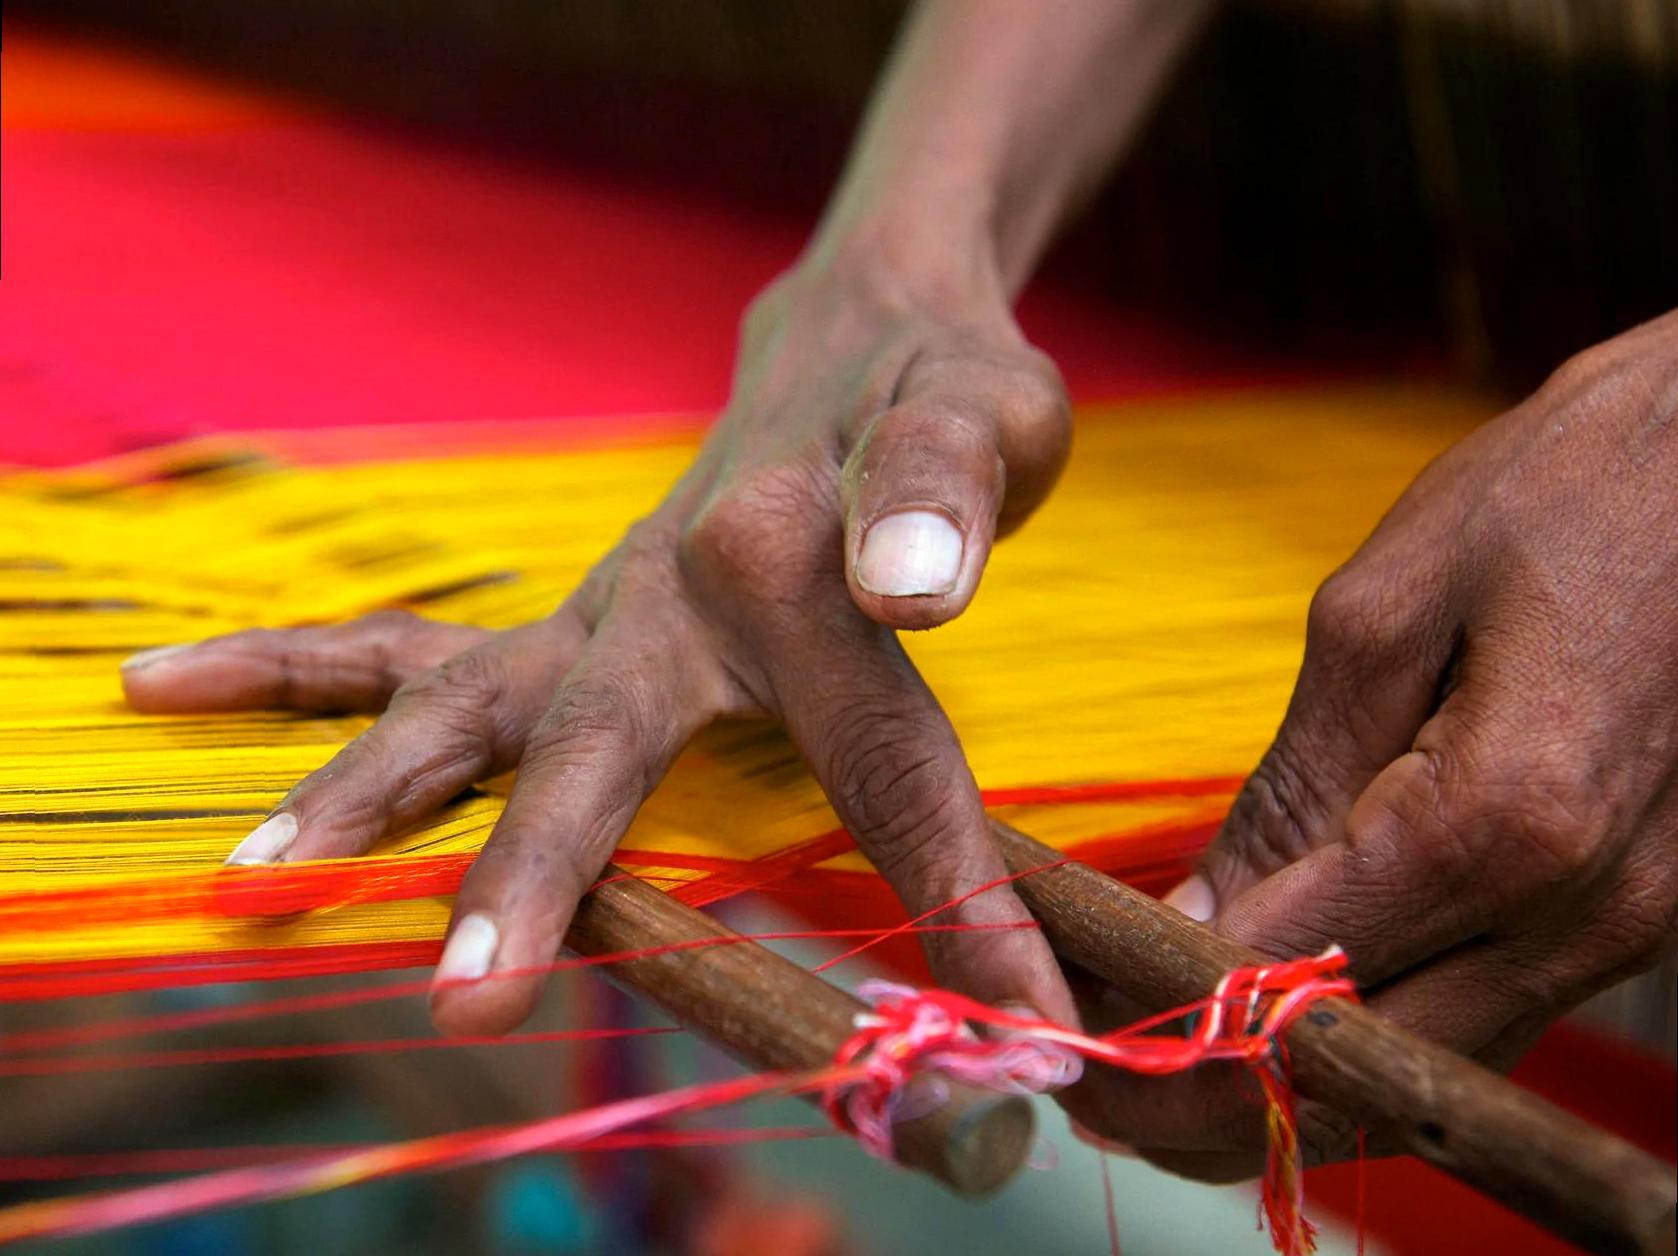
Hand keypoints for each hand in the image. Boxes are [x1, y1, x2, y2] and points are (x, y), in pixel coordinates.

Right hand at [121, 254, 1075, 1034]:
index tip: (1018, 1034)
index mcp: (792, 558)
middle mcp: (670, 585)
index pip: (887, 760)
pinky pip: (412, 644)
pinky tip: (170, 687)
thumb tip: (911, 584)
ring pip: (458, 703)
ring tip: (252, 883)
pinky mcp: (566, 620)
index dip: (956, 903)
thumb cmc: (940, 389)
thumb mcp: (985, 409)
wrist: (855, 332)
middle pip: (592, 746)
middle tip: (468, 1003)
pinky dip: (294, 670)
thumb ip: (947, 487)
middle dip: (534, 876)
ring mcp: (600, 607)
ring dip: (357, 795)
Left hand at [1062, 311, 1677, 1173]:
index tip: (1074, 997)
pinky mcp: (1640, 915)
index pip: (1288, 972)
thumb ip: (1294, 784)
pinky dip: (1381, 1030)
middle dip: (1214, 1085)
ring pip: (1433, 1066)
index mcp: (1503, 823)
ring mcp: (1629, 927)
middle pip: (1365, 1068)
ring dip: (1293, 1077)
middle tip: (1099, 1067)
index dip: (1163, 1001)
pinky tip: (1292, 999)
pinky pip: (1490, 1015)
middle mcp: (1582, 912)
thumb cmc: (1566, 492)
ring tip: (1170, 1039)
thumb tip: (1202, 910)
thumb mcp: (1385, 613)